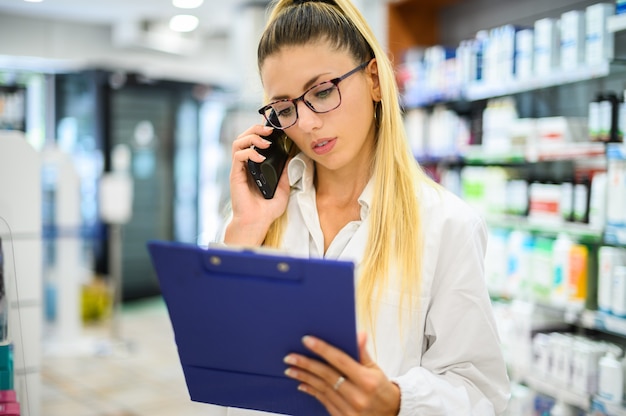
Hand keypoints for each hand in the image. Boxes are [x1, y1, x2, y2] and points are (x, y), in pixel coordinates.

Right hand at [225, 124, 289, 245]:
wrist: (257, 222)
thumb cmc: (267, 209)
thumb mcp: (283, 189)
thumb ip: (285, 174)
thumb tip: (291, 158)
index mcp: (255, 166)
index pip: (254, 142)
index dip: (261, 132)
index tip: (274, 129)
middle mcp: (245, 165)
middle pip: (244, 137)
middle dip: (256, 129)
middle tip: (270, 130)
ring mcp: (239, 169)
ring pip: (238, 142)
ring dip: (252, 137)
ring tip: (266, 142)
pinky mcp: (235, 174)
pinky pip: (238, 155)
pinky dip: (249, 152)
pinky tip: (260, 157)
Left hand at [284, 333, 400, 415]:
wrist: (390, 413)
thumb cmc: (380, 388)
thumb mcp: (375, 369)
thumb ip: (363, 352)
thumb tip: (359, 334)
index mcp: (367, 381)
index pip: (340, 361)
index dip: (323, 349)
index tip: (307, 340)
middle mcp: (358, 396)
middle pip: (327, 376)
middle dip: (306, 364)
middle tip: (290, 357)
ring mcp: (350, 410)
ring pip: (322, 389)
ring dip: (304, 378)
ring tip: (291, 369)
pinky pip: (323, 402)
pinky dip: (311, 391)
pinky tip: (302, 383)